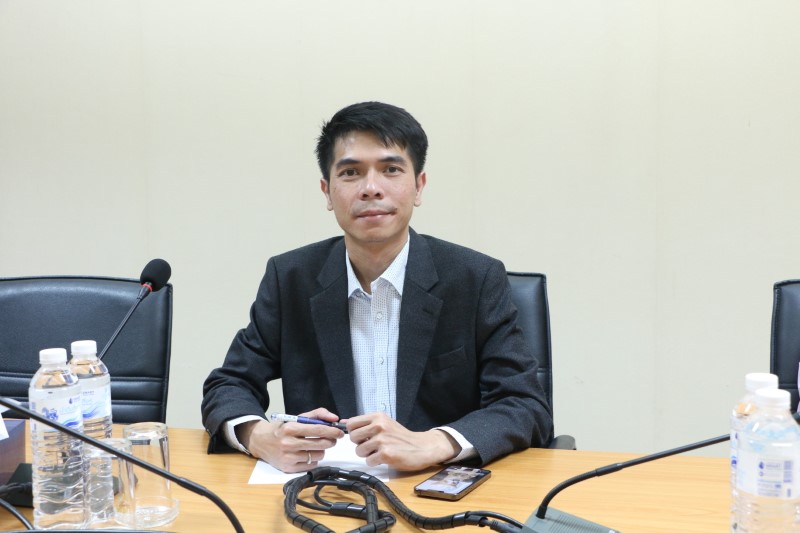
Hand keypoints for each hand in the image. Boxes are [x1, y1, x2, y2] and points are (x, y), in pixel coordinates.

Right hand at [236, 407, 344, 472]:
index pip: (318, 430)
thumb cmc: (282, 429)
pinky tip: (308, 454)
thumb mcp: (296, 418)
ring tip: (316, 446)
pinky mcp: (288, 468)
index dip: (332, 431)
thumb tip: (334, 418)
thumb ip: (317, 414)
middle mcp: (288, 443)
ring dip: (321, 450)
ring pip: (318, 455)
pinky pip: (311, 465)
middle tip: (332, 439)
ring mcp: (288, 457)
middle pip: (320, 444)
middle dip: (330, 441)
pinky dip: (313, 459)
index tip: (339, 432)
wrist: (261, 441)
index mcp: (290, 427)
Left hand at [345, 412, 460, 470]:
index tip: (362, 436)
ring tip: (379, 451)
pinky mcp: (386, 454)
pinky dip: (375, 462)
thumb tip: (343, 422)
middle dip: (360, 444)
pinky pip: (369, 461)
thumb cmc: (402, 437)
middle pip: (353, 437)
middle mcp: (379, 426)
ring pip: (359, 451)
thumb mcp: (385, 423)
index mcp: (378, 417)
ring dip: (368, 454)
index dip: (354, 432)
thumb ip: (366, 423)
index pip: (352, 423)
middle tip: (372, 445)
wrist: (422, 447)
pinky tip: (384, 458)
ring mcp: (382, 440)